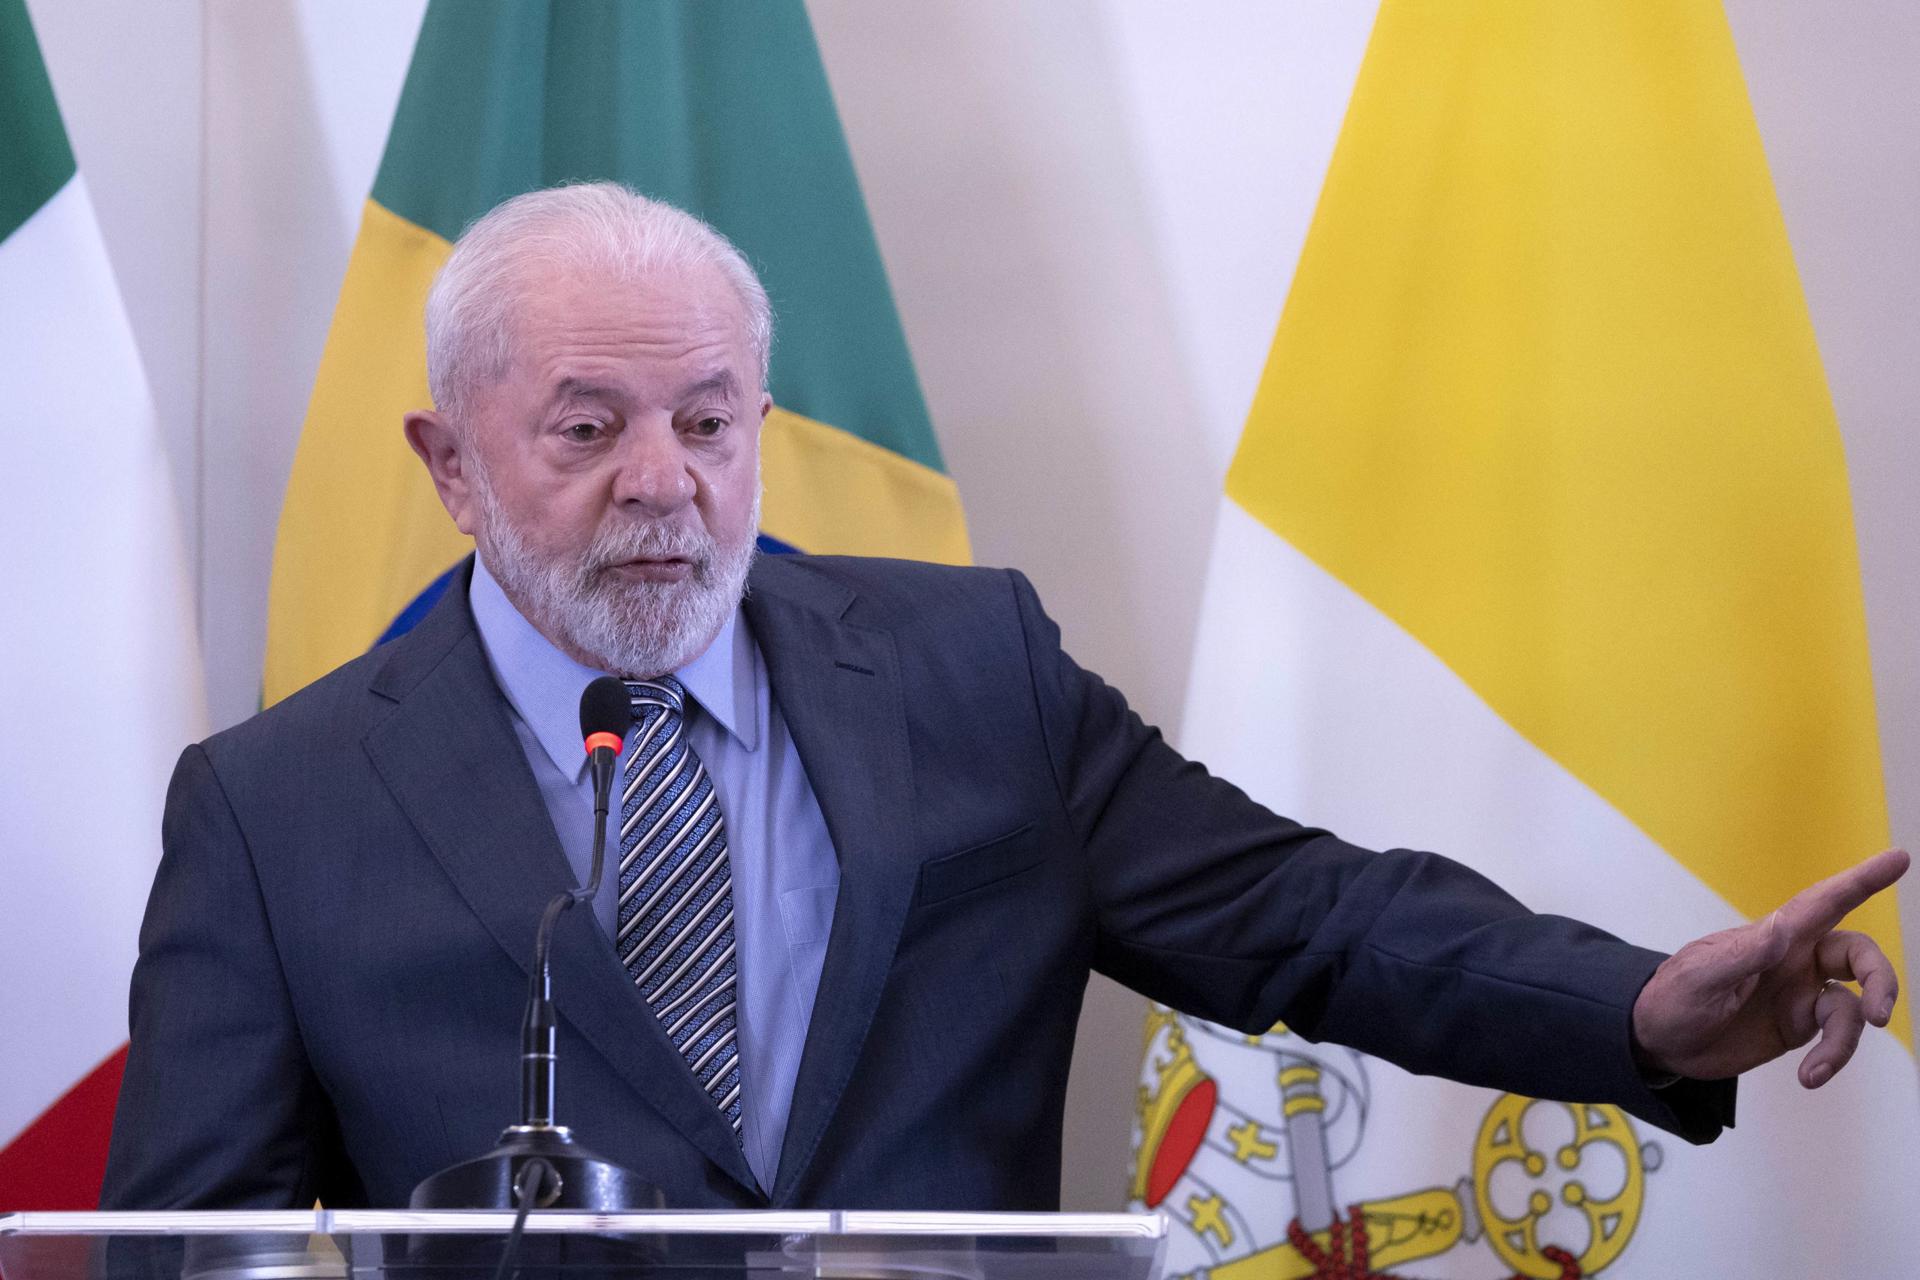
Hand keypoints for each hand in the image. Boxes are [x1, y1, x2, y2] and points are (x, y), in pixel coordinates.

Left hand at [1630, 848, 1908, 1086]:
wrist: (1659, 1041)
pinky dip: (1831, 1059)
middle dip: (1880, 980)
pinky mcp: (1799, 1026)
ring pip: (1853, 1005)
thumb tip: (1782, 928)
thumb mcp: (1699, 978)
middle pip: (1858, 955)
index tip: (1899, 858)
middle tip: (1878, 1013)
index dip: (1862, 880)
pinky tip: (1810, 1077)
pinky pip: (1836, 1038)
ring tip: (1816, 1069)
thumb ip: (1741, 955)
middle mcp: (1795, 959)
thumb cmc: (1672, 998)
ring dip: (1845, 1040)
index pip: (1823, 902)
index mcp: (1772, 936)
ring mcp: (1800, 993)